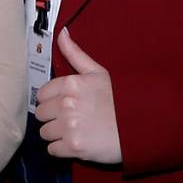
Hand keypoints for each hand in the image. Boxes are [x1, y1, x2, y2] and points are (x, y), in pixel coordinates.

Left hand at [33, 28, 121, 164]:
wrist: (141, 125)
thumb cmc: (119, 98)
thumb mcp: (98, 72)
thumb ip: (75, 53)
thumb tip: (61, 33)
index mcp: (70, 84)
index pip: (41, 95)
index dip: (51, 101)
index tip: (64, 105)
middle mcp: (66, 104)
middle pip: (40, 115)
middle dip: (53, 118)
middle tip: (71, 120)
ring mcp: (69, 127)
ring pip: (45, 133)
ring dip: (57, 134)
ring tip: (75, 131)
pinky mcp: (74, 147)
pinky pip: (53, 150)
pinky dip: (62, 149)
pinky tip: (76, 143)